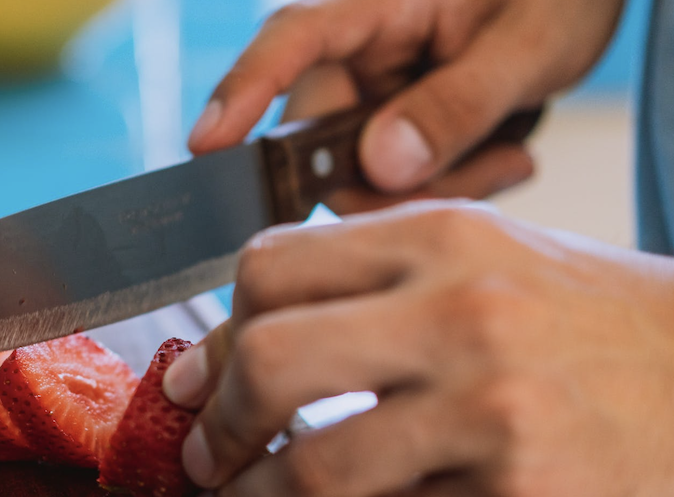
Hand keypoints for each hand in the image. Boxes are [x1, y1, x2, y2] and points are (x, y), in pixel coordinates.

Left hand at [163, 201, 673, 496]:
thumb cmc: (588, 323)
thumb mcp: (484, 262)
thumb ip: (366, 290)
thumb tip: (234, 351)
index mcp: (440, 236)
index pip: (269, 268)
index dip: (216, 335)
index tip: (193, 379)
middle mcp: (461, 311)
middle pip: (270, 358)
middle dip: (217, 421)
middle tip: (203, 453)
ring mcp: (491, 406)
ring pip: (312, 464)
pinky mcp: (518, 496)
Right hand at [188, 0, 624, 209]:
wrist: (581, 1)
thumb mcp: (533, 43)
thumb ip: (459, 104)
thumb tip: (382, 166)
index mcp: (379, 1)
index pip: (293, 38)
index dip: (243, 91)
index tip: (206, 146)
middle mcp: (359, 48)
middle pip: (322, 137)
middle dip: (389, 180)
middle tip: (486, 169)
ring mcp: (370, 90)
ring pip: (357, 175)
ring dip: (430, 187)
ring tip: (509, 152)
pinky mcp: (387, 123)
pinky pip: (389, 181)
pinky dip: (443, 185)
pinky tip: (502, 154)